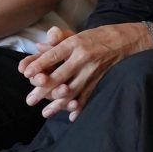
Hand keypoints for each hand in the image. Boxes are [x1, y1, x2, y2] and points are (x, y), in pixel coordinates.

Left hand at [19, 23, 146, 118]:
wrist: (125, 40)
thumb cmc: (95, 37)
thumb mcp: (76, 34)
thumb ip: (57, 41)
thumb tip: (38, 47)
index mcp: (74, 43)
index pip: (54, 55)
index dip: (40, 65)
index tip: (27, 74)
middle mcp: (83, 57)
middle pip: (60, 76)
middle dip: (44, 90)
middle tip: (30, 100)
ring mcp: (93, 70)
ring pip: (73, 90)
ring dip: (58, 103)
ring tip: (45, 113)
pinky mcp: (100, 79)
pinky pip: (88, 95)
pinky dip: (79, 107)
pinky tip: (70, 116)